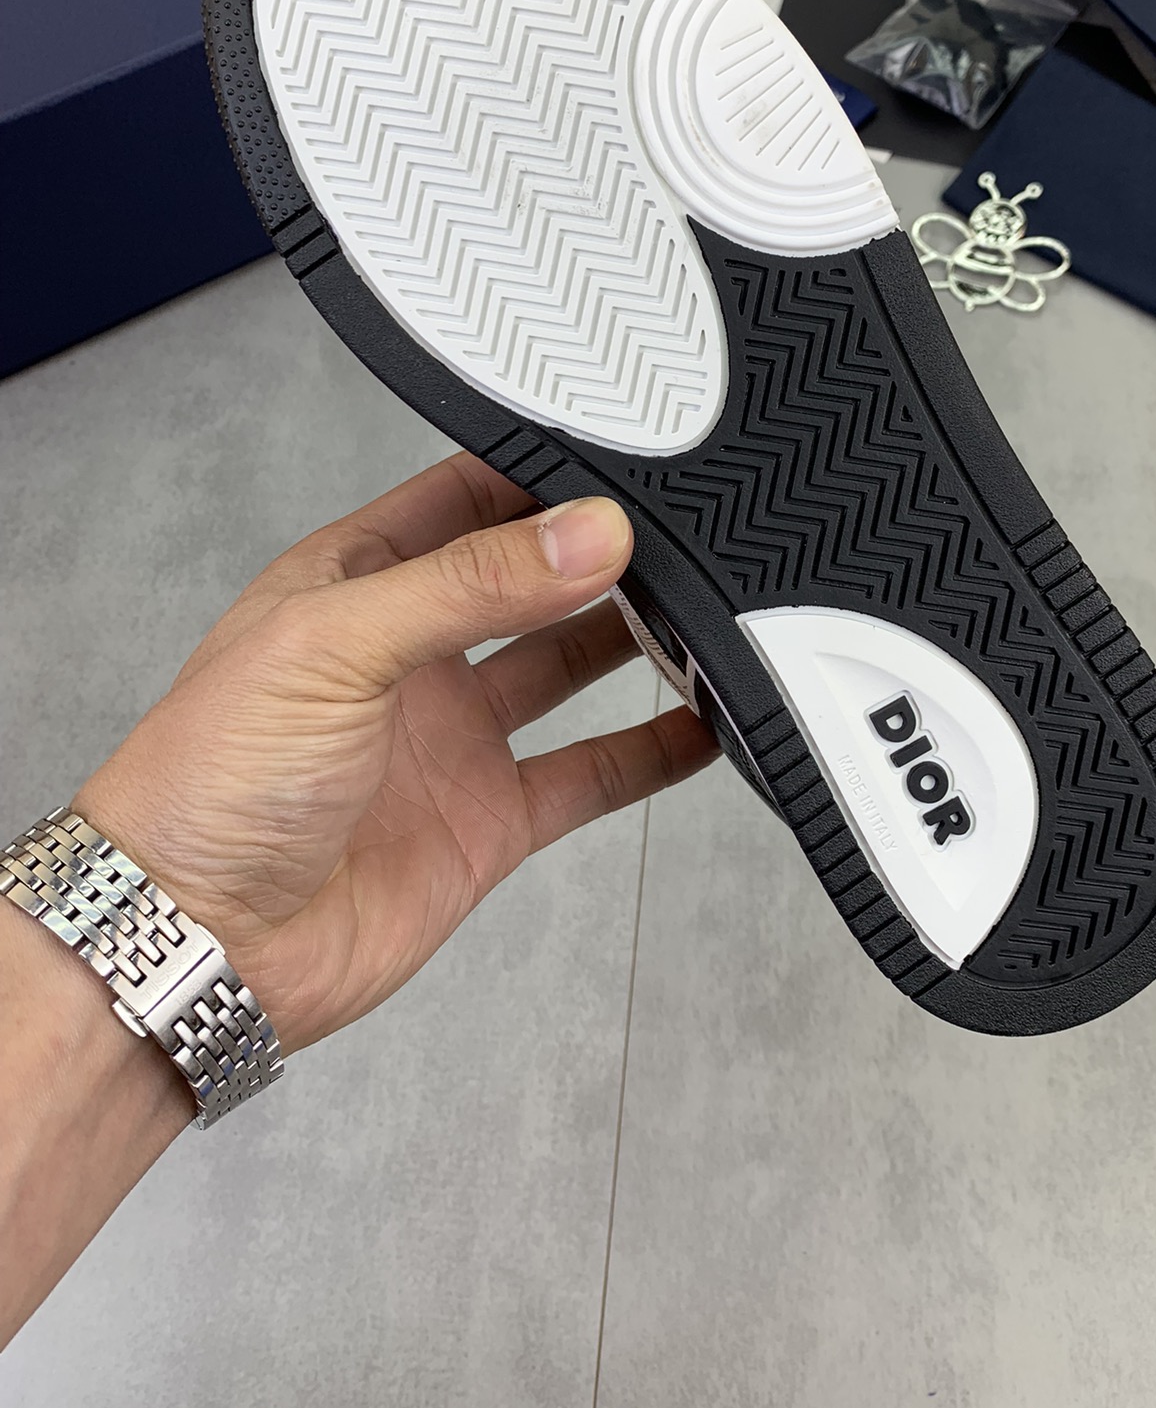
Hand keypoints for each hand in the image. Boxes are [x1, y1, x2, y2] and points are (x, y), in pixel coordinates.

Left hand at [73, 453, 717, 1053]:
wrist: (191, 947)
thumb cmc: (208, 783)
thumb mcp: (336, 645)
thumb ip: (469, 585)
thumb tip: (588, 532)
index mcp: (355, 581)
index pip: (466, 496)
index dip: (540, 475)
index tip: (624, 459)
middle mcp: (410, 652)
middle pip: (529, 578)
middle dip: (599, 553)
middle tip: (686, 534)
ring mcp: (452, 737)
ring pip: (568, 667)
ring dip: (634, 641)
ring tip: (711, 611)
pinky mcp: (487, 821)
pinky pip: (589, 773)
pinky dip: (652, 750)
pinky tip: (706, 725)